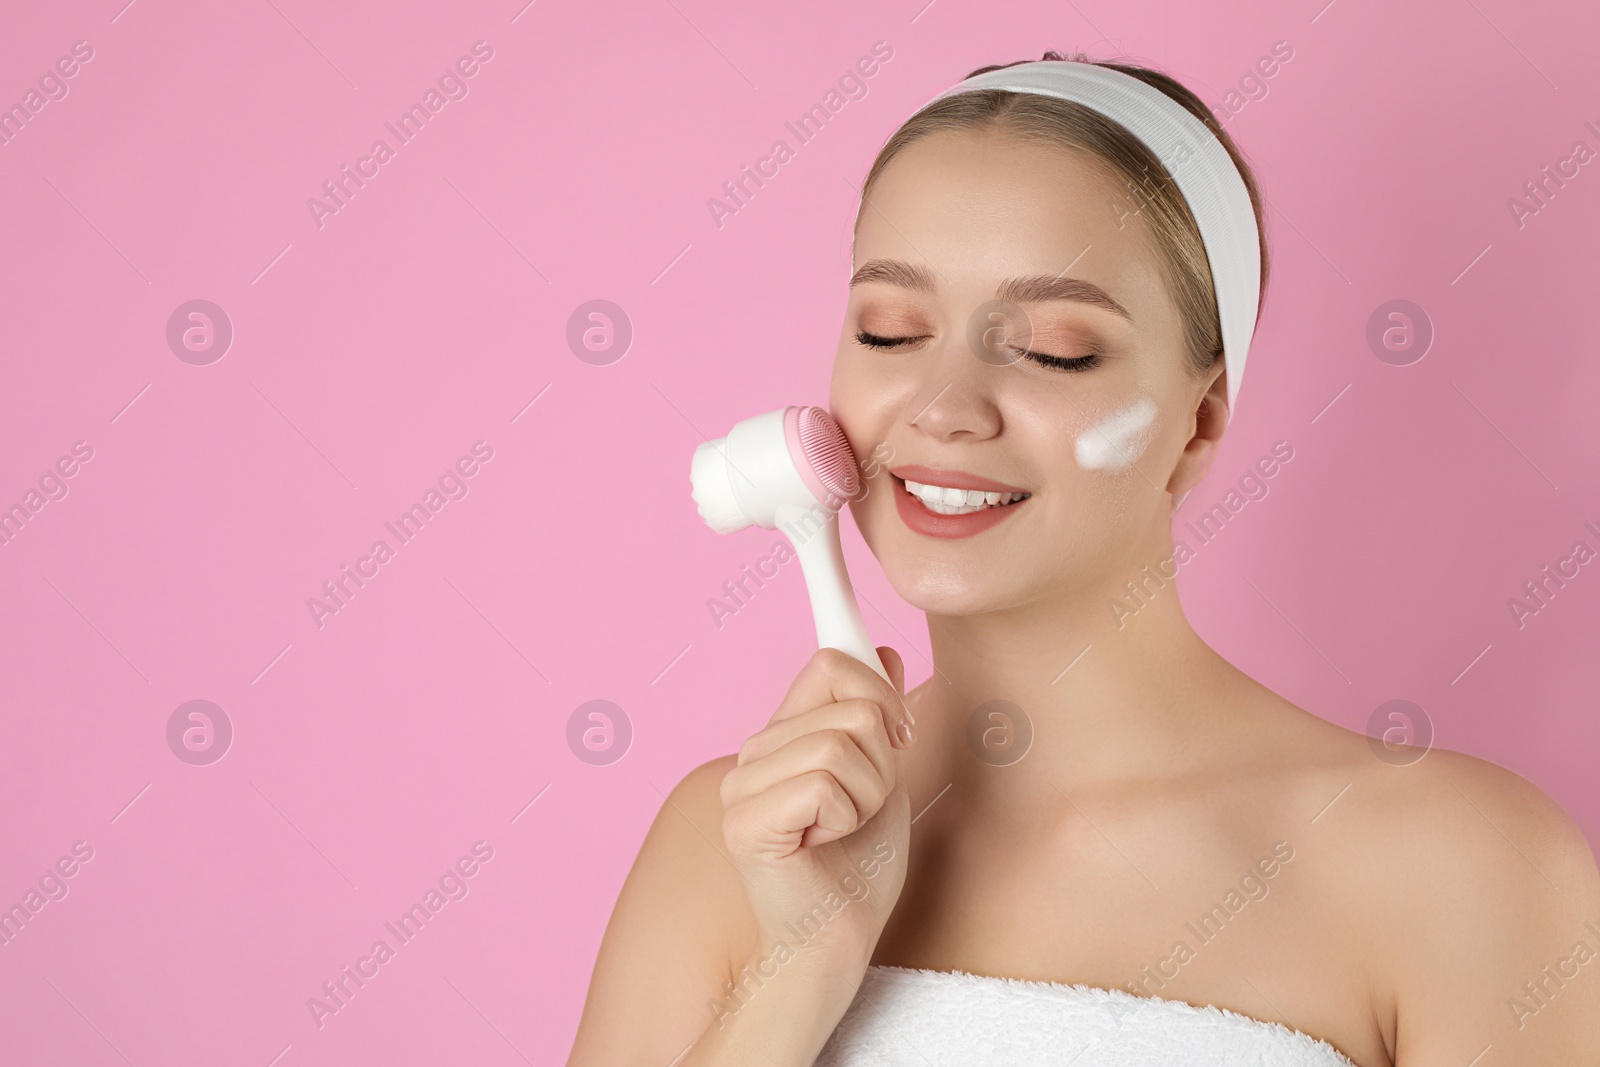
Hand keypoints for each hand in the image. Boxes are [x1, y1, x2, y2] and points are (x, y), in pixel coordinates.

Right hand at [720, 645, 913, 963]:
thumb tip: (881, 651)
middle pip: (853, 700)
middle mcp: (756, 750)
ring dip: (868, 794)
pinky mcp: (745, 820)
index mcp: (784, 735)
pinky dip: (846, 817)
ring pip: (844, 741)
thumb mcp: (881, 779)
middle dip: (884, 759)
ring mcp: (743, 784)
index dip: (866, 668)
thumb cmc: (857, 871)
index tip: (891, 696)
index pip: (830, 661)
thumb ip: (875, 719)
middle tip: (864, 806)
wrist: (836, 942)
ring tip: (842, 829)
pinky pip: (826, 782)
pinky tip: (822, 845)